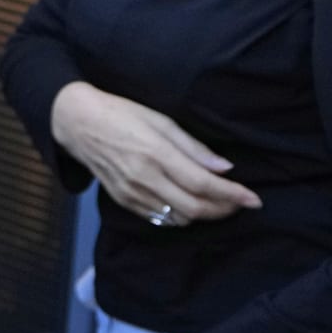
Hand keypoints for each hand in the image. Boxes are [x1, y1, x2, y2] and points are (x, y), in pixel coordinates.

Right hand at [50, 81, 260, 225]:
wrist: (77, 124)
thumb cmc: (121, 114)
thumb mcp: (161, 120)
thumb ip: (193, 147)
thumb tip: (224, 168)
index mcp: (156, 154)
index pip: (203, 183)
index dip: (232, 194)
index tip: (254, 199)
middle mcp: (144, 178)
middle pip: (194, 207)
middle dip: (223, 209)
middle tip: (241, 203)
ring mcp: (132, 193)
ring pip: (179, 218)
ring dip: (204, 215)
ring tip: (219, 204)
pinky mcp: (123, 201)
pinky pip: (160, 218)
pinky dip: (181, 217)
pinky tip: (190, 206)